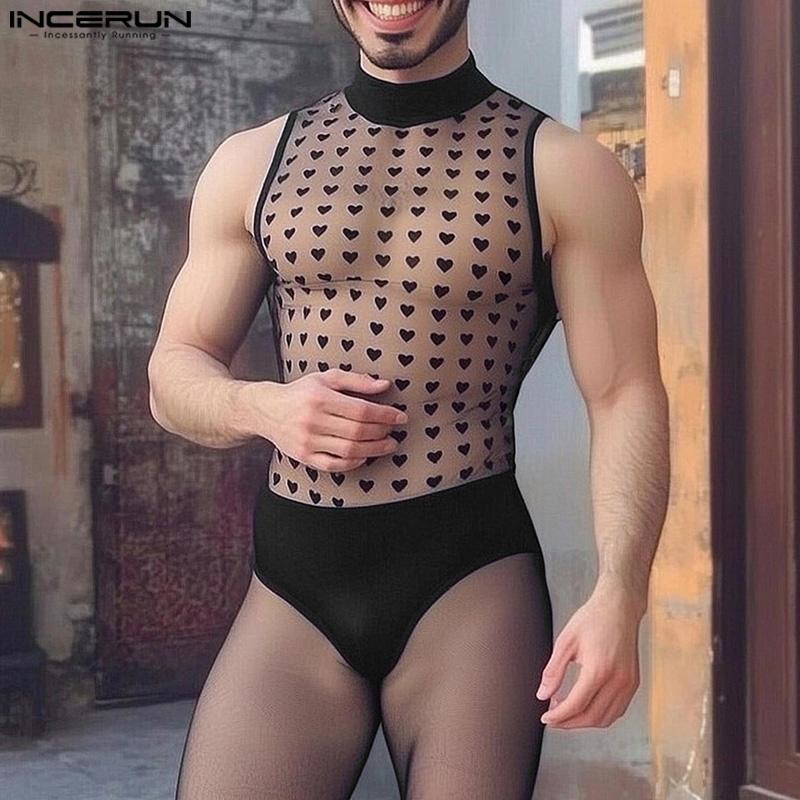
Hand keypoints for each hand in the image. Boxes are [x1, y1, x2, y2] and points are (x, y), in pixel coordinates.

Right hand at [249, 368, 407, 471]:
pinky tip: (365, 456)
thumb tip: (384, 385)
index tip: (400, 417)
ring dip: (374, 449)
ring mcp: (307, 441)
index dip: (385, 415)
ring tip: (388, 445)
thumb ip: (356, 381)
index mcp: (320, 397)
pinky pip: (334, 465)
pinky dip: (353, 463)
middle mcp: (312, 420)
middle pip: (357, 431)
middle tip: (394, 430)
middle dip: (382, 432)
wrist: (266, 410)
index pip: (361, 410)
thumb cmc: (301, 392)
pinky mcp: (304, 457)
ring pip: (348, 450)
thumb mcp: (326, 378)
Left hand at [535, 583, 642, 728]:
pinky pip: (617, 710)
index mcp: (599, 669)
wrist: (619, 607)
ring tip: (566, 711)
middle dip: (569, 723)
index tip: (545, 717)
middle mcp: (618, 680)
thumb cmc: (592, 619)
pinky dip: (600, 715)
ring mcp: (629, 684)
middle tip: (552, 718)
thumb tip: (542, 695)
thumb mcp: (565, 642)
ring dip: (585, 721)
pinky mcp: (634, 683)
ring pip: (606, 718)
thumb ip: (553, 672)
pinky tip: (585, 706)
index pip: (577, 705)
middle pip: (592, 717)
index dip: (558, 716)